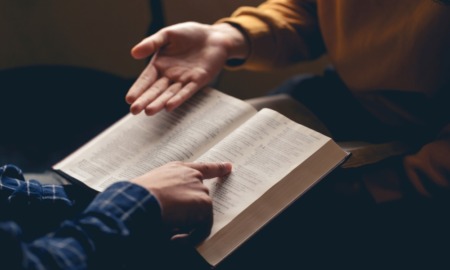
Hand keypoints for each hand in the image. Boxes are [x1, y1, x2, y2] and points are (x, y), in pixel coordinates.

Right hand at [126, 22, 247, 114]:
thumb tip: (133, 53)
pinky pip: (187, 91)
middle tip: (135, 111)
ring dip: (159, 102)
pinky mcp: (198, 81)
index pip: (146, 80)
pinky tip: (169, 106)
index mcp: (160, 65)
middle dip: (145, 100)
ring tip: (149, 111)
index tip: (129, 99)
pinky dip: (178, 98)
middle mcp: (170, 76)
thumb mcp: (167, 35)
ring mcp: (184, 80)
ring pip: (169, 94)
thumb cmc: (189, 34)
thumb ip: (151, 43)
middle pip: (155, 90)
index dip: (138, 89)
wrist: (214, 37)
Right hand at [131, 161, 231, 242]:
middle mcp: (192, 176)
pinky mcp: (204, 203)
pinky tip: (176, 238)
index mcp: (178, 169)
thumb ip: (167, 193)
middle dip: (190, 213)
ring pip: (201, 213)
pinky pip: (203, 225)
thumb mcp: (153, 187)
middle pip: (201, 197)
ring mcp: (200, 188)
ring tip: (169, 233)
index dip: (217, 168)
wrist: (140, 199)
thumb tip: (173, 212)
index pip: (203, 167)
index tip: (229, 167)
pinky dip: (192, 236)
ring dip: (188, 226)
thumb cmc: (138, 196)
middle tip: (172, 225)